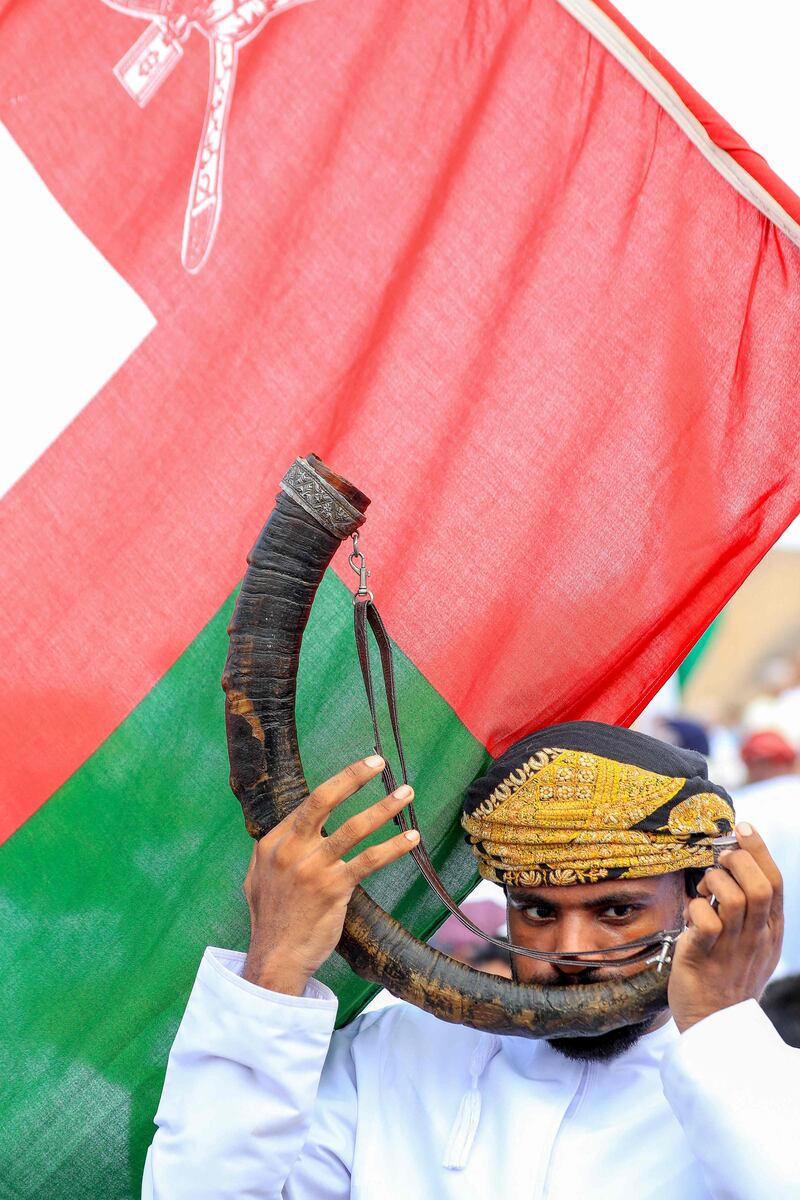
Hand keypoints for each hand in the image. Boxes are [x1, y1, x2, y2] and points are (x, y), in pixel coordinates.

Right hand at [242, 755, 418, 995]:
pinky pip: (369, 860)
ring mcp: (312, 868)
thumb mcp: (260, 878)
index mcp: (272, 843)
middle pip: (323, 800)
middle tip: (378, 760)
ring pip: (353, 828)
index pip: (308, 804)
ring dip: (384, 807)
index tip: (361, 769)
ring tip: (406, 791)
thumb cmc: (272, 918)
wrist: (275, 958)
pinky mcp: (333, 889)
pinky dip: (393, 846)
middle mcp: (290, 850)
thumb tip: (292, 832)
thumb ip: (277, 851)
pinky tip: (411, 837)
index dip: (338, 784)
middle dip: (352, 776)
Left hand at [668, 822, 782, 1032]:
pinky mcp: (704, 957)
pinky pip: (705, 922)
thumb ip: (751, 910)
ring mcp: (732, 948)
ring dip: (713, 883)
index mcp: (770, 930)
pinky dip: (695, 909)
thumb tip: (736, 865)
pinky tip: (691, 913)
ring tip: (703, 890)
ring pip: (733, 899)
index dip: (758, 849)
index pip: (775, 882)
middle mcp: (756, 937)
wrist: (717, 1025)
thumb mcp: (753, 943)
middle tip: (719, 861)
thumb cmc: (728, 976)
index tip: (743, 827)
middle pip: (759, 887)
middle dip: (737, 861)